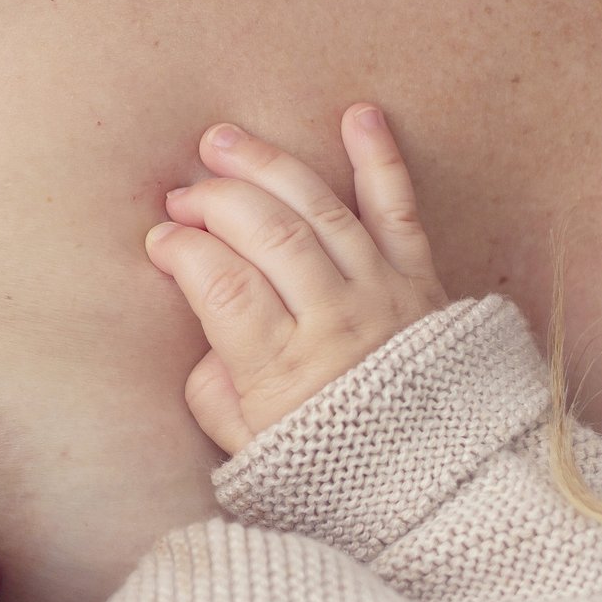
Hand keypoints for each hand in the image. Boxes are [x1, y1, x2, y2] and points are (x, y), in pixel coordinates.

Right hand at [146, 105, 448, 452]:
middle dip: (213, 200)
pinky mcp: (423, 279)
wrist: (442, 487)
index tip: (159, 240)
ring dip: (266, 164)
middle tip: (180, 192)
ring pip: (318, 208)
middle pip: (265, 233)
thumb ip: (214, 389)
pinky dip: (379, 158)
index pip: (220, 282)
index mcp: (285, 371)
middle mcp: (337, 322)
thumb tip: (203, 331)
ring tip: (222, 140)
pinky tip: (356, 114)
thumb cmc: (333, 467)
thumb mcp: (250, 446)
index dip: (181, 250)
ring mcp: (384, 293)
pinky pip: (399, 208)